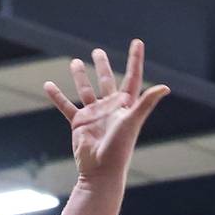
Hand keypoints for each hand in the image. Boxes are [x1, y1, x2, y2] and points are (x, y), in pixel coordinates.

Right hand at [43, 39, 169, 184]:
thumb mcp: (133, 121)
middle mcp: (110, 108)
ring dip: (80, 77)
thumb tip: (165, 87)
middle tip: (98, 52)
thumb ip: (146, 103)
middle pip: (106, 82)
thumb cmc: (120, 148)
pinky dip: (57, 96)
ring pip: (86, 91)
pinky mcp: (79, 123)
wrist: (101, 171)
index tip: (137, 42)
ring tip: (75, 62)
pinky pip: (66, 106)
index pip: (132, 78)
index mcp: (125, 106)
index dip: (135, 60)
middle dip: (103, 66)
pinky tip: (48, 85)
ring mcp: (94, 115)